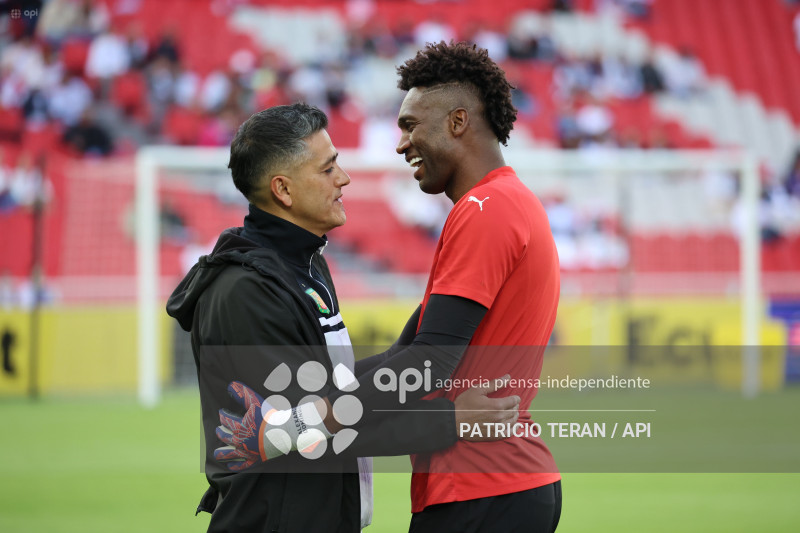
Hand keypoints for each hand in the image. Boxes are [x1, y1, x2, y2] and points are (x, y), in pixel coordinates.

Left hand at [214, 381, 332, 470]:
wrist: (283, 432)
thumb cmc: (270, 416)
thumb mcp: (255, 402)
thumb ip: (242, 394)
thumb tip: (230, 385)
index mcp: (239, 426)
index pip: (226, 420)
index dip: (222, 415)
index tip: (221, 413)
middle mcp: (239, 440)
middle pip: (224, 437)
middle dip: (220, 432)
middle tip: (218, 430)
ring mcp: (245, 452)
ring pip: (228, 454)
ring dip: (221, 453)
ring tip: (216, 453)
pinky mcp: (253, 460)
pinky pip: (240, 466)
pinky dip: (234, 466)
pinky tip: (229, 466)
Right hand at [454, 374, 520, 441]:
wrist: (454, 421)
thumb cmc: (464, 404)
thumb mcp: (478, 390)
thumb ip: (494, 384)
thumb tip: (507, 377)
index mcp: (496, 405)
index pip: (514, 401)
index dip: (516, 398)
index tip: (515, 397)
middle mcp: (499, 418)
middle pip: (514, 411)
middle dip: (515, 406)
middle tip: (512, 404)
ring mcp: (497, 428)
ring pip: (513, 422)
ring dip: (514, 416)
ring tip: (513, 412)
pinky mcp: (493, 436)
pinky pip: (508, 433)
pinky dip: (513, 429)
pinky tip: (515, 426)